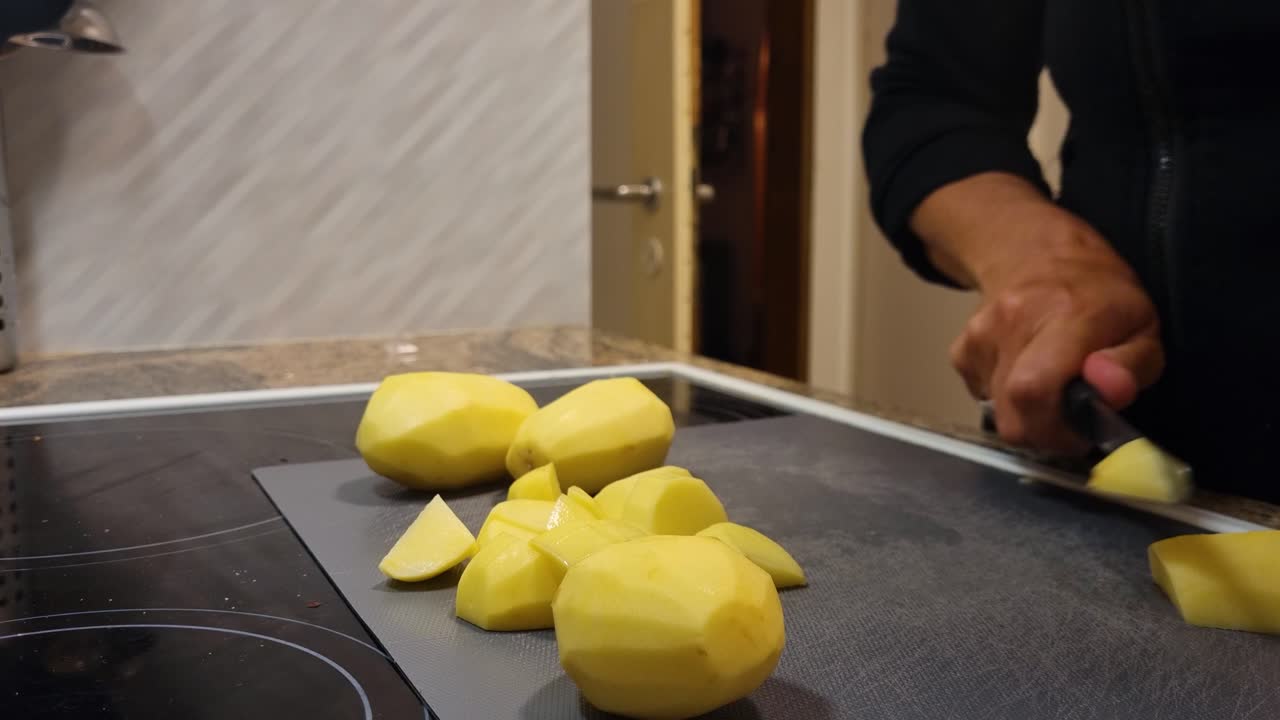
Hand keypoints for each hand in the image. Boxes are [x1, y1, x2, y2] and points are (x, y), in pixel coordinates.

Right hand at [911, 173, 1163, 454]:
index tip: (1080, 435)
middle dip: (1042, 434)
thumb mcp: (1142, 326)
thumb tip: (1109, 390)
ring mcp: (979, 336)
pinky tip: (1024, 372)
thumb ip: (1131, 364)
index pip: (1035, 389)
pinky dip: (1005, 398)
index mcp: (1066, 315)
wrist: (1035, 254)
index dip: (1056, 430)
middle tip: (1068, 423)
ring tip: (1051, 386)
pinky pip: (983, 396)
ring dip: (1026, 414)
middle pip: (1010, 415)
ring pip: (998, 411)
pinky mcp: (961, 351)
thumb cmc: (1097, 294)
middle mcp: (1013, 322)